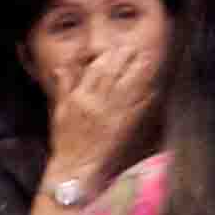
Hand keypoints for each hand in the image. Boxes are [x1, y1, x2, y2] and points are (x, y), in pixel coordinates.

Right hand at [51, 18, 161, 166]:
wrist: (77, 167)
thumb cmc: (67, 141)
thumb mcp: (60, 112)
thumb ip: (64, 88)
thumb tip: (61, 68)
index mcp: (81, 98)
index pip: (96, 70)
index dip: (108, 56)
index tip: (116, 47)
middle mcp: (98, 102)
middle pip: (115, 73)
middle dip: (126, 58)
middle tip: (135, 47)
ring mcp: (114, 113)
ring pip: (130, 86)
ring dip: (141, 71)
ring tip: (149, 58)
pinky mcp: (126, 125)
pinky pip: (139, 106)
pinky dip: (147, 94)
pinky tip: (154, 86)